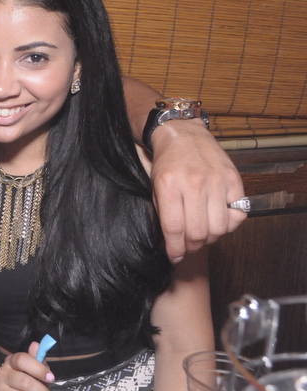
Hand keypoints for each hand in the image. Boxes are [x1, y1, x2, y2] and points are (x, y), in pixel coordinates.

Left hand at [150, 118, 246, 261]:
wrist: (182, 133)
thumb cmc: (166, 162)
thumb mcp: (154, 184)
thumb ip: (162, 211)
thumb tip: (172, 243)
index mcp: (168, 185)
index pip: (174, 229)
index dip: (175, 249)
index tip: (175, 257)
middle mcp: (193, 183)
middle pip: (197, 232)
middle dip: (191, 247)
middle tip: (187, 247)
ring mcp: (216, 180)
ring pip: (219, 228)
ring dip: (211, 239)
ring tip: (203, 235)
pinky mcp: (233, 179)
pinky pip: (237, 214)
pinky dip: (229, 225)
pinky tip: (218, 221)